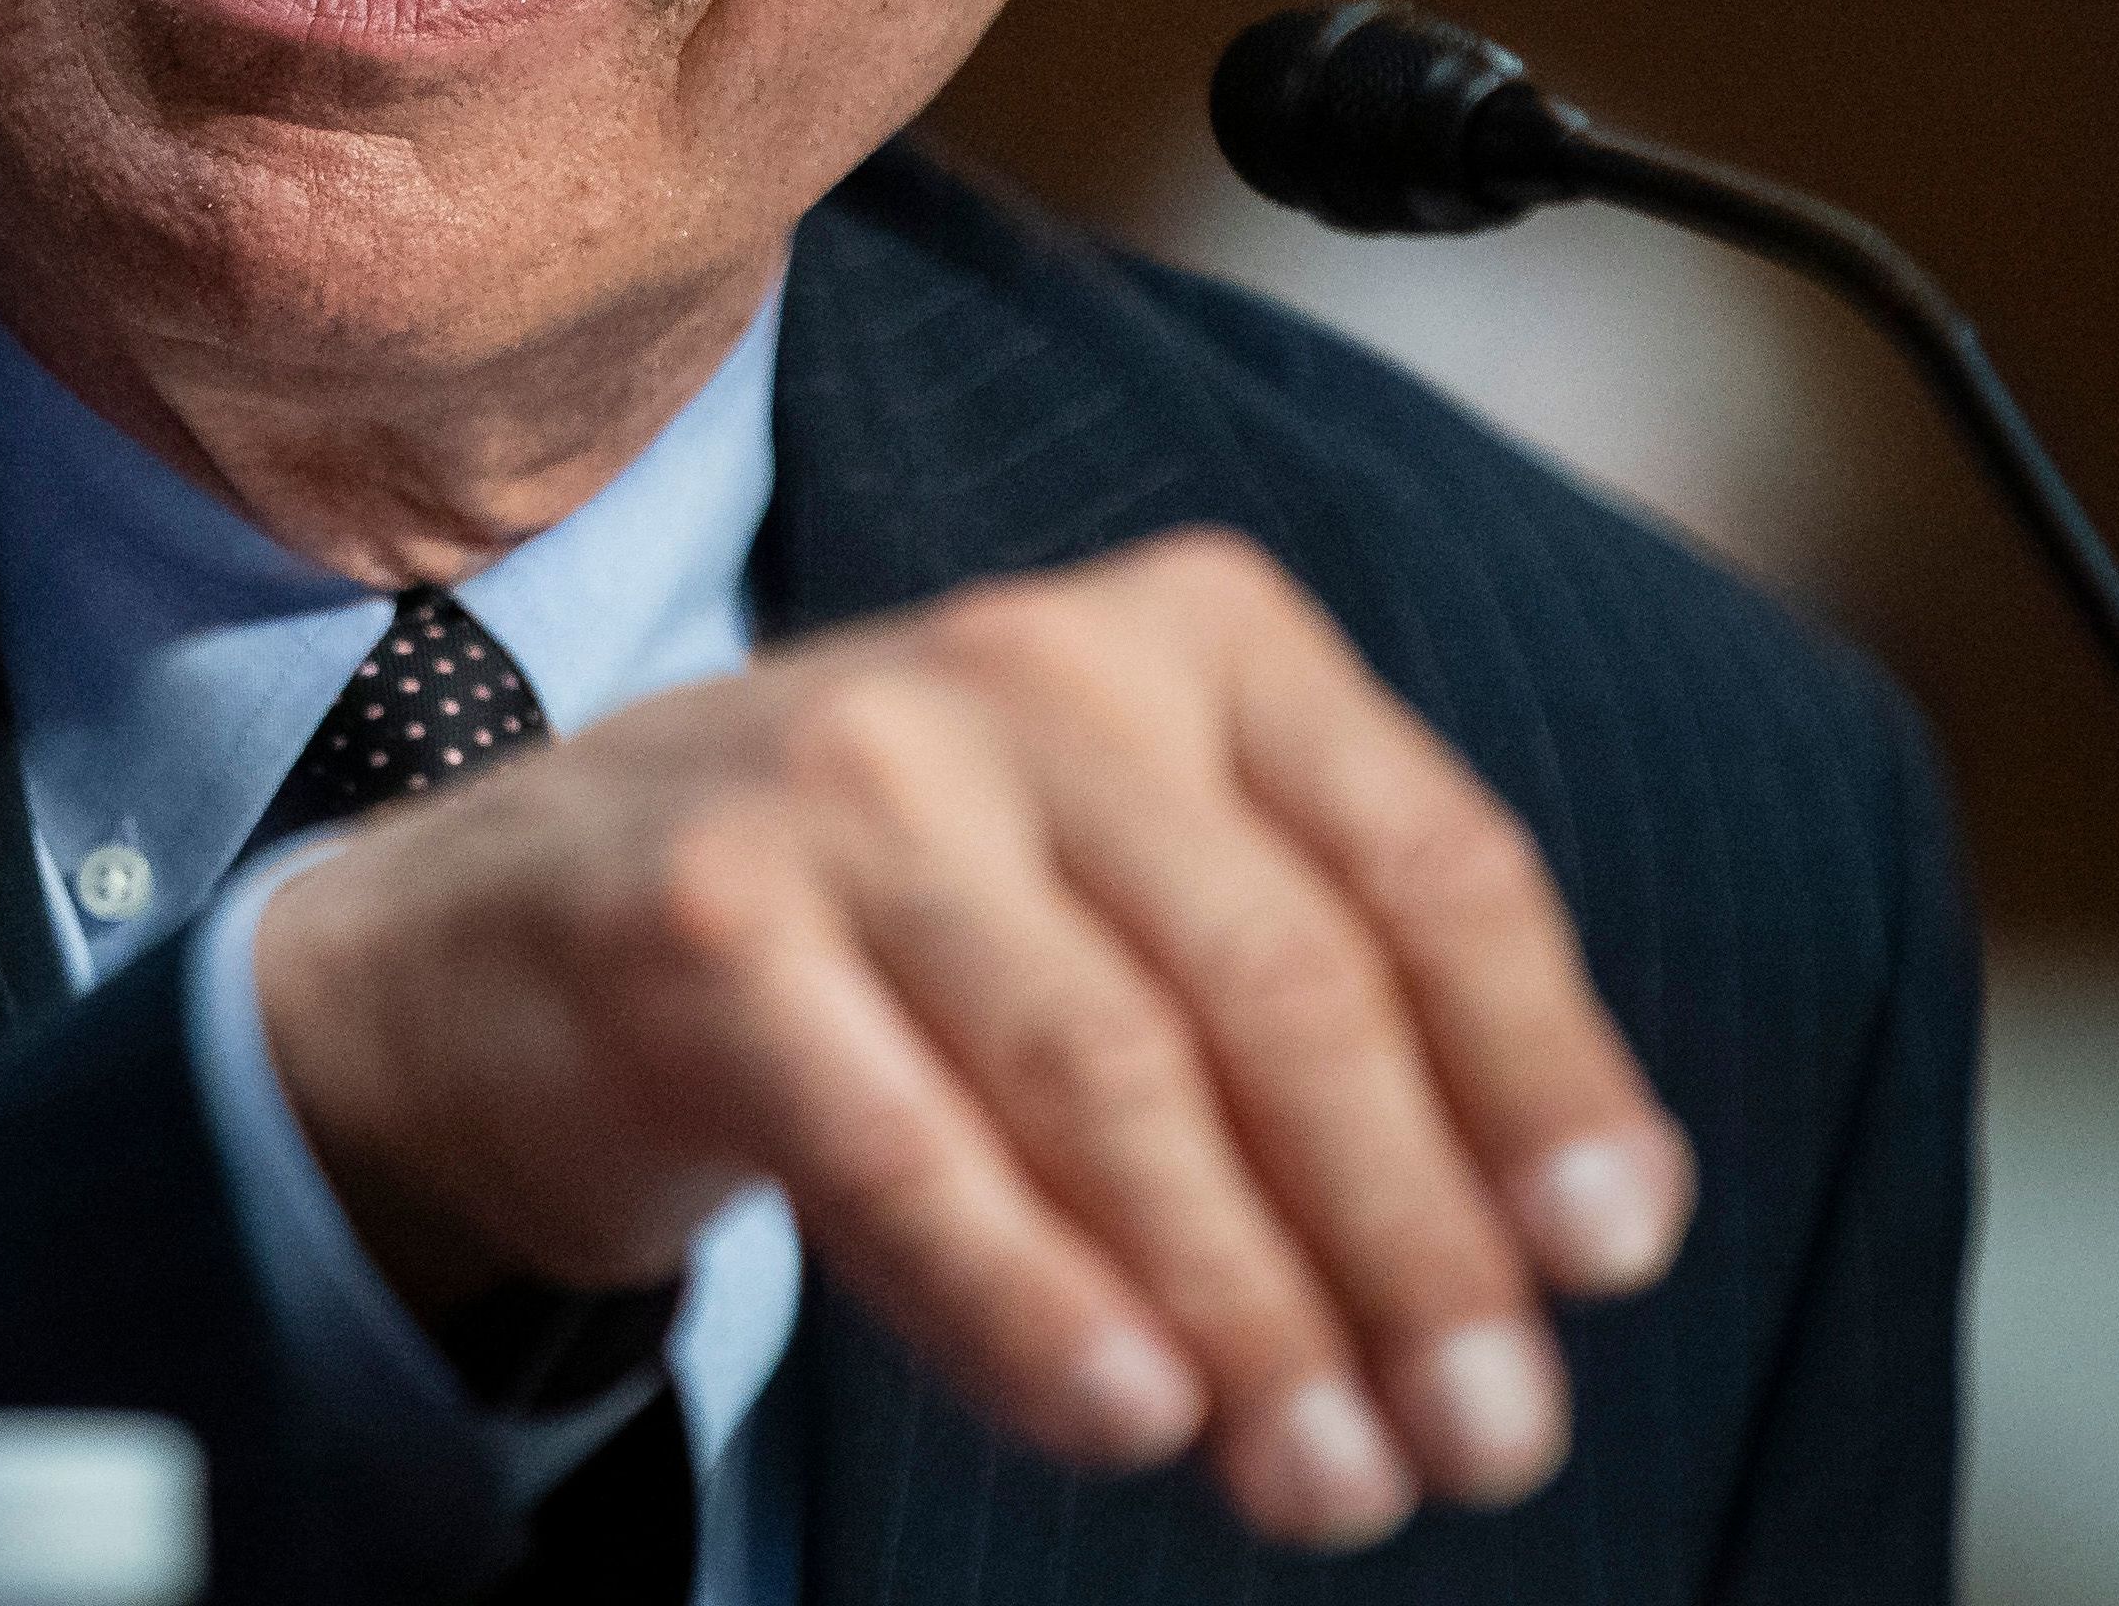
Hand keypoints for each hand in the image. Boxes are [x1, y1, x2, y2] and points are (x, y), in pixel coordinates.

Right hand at [251, 528, 1694, 1550]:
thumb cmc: (894, 939)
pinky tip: (1132, 1416)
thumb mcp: (1125, 898)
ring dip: (1250, 1310)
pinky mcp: (702, 916)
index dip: (1540, 1074)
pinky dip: (1038, 1299)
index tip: (1606, 1263)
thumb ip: (1320, 1001)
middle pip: (1287, 985)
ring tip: (1328, 1484)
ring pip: (1114, 1074)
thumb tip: (1558, 1237)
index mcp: (1181, 634)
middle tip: (1484, 1446)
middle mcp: (1025, 665)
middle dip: (1412, 1244)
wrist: (511, 932)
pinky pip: (909, 1143)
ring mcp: (849, 776)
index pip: (1426, 861)